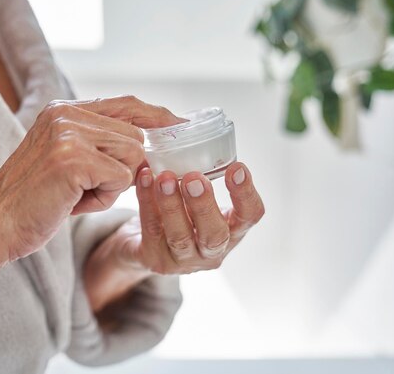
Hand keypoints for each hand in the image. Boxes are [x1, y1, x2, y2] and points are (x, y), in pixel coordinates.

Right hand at [0, 96, 182, 262]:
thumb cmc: (36, 200)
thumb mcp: (68, 161)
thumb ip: (101, 144)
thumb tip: (150, 144)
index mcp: (65, 110)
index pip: (128, 104)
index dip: (159, 117)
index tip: (183, 128)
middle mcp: (66, 114)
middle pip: (136, 134)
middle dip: (128, 168)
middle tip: (95, 187)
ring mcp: (67, 133)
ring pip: (133, 155)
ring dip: (114, 184)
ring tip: (79, 194)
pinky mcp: (71, 159)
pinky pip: (121, 178)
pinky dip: (104, 198)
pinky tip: (75, 202)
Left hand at [115, 162, 264, 274]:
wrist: (143, 246)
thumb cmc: (179, 215)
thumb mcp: (198, 200)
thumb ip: (202, 178)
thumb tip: (192, 133)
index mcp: (231, 231)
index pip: (250, 216)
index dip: (246, 194)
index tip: (237, 168)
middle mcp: (211, 251)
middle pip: (214, 234)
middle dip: (204, 205)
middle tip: (194, 178)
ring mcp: (183, 260)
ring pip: (179, 236)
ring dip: (172, 205)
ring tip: (164, 178)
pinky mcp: (155, 260)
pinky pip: (151, 230)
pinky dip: (146, 202)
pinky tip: (144, 179)